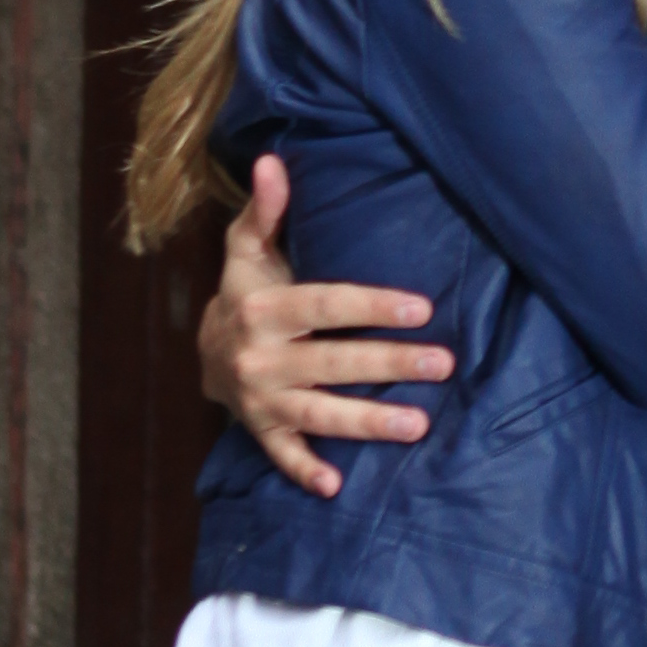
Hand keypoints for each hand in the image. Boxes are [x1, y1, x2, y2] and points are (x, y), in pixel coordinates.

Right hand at [197, 149, 449, 501]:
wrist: (203, 351)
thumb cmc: (246, 290)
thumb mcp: (247, 248)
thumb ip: (267, 209)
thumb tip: (272, 160)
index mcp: (262, 309)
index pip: (327, 305)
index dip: (373, 306)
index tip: (421, 308)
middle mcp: (261, 358)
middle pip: (334, 362)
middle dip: (389, 365)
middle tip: (443, 364)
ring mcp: (262, 400)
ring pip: (319, 414)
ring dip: (367, 423)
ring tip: (418, 425)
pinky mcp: (262, 430)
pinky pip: (283, 456)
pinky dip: (305, 471)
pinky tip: (336, 486)